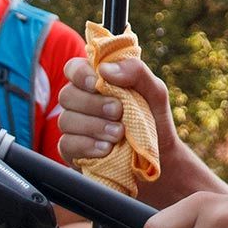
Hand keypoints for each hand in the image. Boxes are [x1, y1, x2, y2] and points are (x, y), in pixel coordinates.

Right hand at [58, 57, 180, 163]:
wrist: (161, 158)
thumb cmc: (155, 119)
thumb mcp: (155, 92)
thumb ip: (135, 72)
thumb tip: (105, 69)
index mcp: (97, 82)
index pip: (74, 69)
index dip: (81, 74)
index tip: (98, 84)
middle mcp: (81, 102)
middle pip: (67, 95)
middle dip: (93, 104)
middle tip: (118, 111)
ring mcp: (75, 127)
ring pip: (66, 120)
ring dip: (94, 126)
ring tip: (118, 134)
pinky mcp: (73, 151)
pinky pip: (67, 144)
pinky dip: (87, 146)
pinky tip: (106, 148)